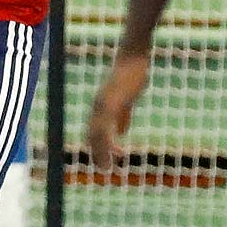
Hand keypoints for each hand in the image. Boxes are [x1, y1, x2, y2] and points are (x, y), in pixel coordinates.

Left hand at [86, 45, 151, 171]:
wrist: (134, 57)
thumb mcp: (127, 98)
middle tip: (105, 169)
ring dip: (102, 152)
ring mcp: (103, 105)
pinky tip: (116, 151)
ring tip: (107, 167)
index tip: (105, 160)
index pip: (94, 131)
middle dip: (97, 153)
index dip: (98, 147)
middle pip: (92, 135)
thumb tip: (120, 133)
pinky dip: (109, 142)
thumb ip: (123, 115)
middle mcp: (98, 106)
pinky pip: (107, 126)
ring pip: (97, 134)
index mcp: (101, 106)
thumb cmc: (132, 74)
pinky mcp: (112, 103)